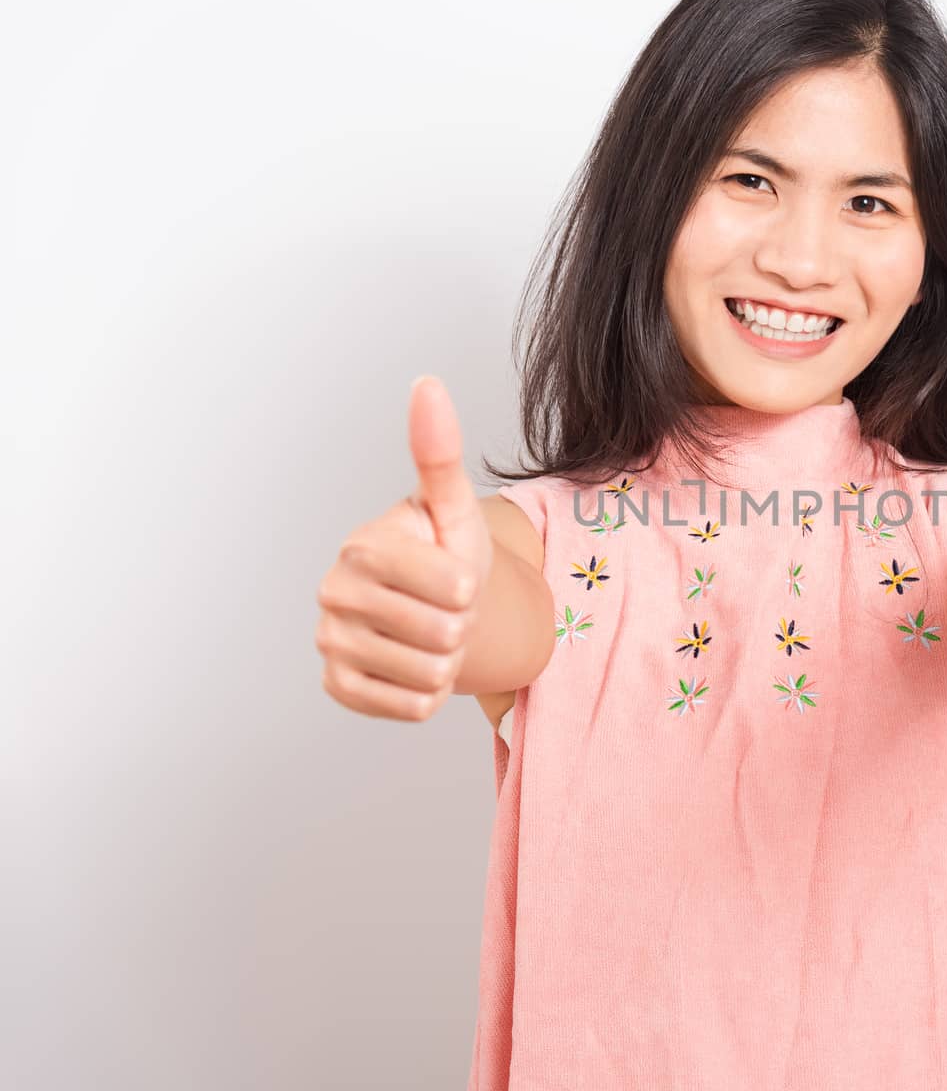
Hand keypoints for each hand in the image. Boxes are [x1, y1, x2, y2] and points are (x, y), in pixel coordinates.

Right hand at [315, 375, 495, 719]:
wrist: (434, 607)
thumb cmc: (446, 550)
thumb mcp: (453, 507)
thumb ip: (438, 452)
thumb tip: (427, 384)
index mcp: (364, 546)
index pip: (453, 588)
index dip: (470, 586)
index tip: (455, 572)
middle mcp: (334, 592)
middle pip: (444, 634)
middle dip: (462, 626)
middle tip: (446, 608)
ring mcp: (331, 642)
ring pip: (431, 674)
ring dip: (447, 660)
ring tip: (431, 632)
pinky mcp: (337, 687)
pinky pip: (411, 706)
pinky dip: (427, 692)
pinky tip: (413, 662)